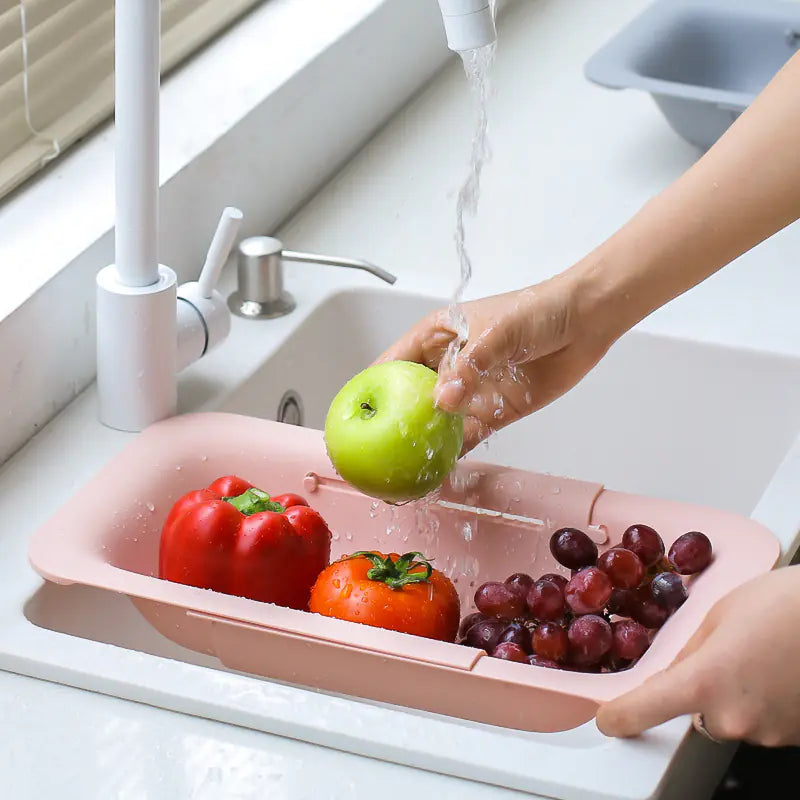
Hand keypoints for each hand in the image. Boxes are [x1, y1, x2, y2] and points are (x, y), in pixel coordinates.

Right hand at [376, 273, 617, 452]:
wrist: (585, 323)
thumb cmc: (538, 310)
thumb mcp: (499, 332)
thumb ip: (469, 365)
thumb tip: (442, 402)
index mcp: (438, 336)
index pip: (392, 362)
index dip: (370, 386)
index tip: (353, 413)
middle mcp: (448, 366)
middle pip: (408, 398)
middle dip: (390, 423)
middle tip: (372, 451)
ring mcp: (470, 391)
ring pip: (435, 422)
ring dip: (419, 443)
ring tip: (398, 470)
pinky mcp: (493, 411)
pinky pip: (466, 437)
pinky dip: (452, 454)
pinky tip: (437, 471)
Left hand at [596, 565, 799, 745]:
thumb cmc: (788, 605)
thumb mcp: (722, 613)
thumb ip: (692, 647)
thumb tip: (676, 667)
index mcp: (705, 680)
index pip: (645, 708)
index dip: (621, 716)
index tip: (608, 720)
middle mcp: (734, 716)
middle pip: (697, 709)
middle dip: (704, 684)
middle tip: (731, 649)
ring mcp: (769, 732)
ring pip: (733, 715)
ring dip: (739, 692)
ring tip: (766, 654)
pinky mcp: (796, 737)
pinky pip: (764, 720)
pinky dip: (766, 700)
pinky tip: (783, 670)